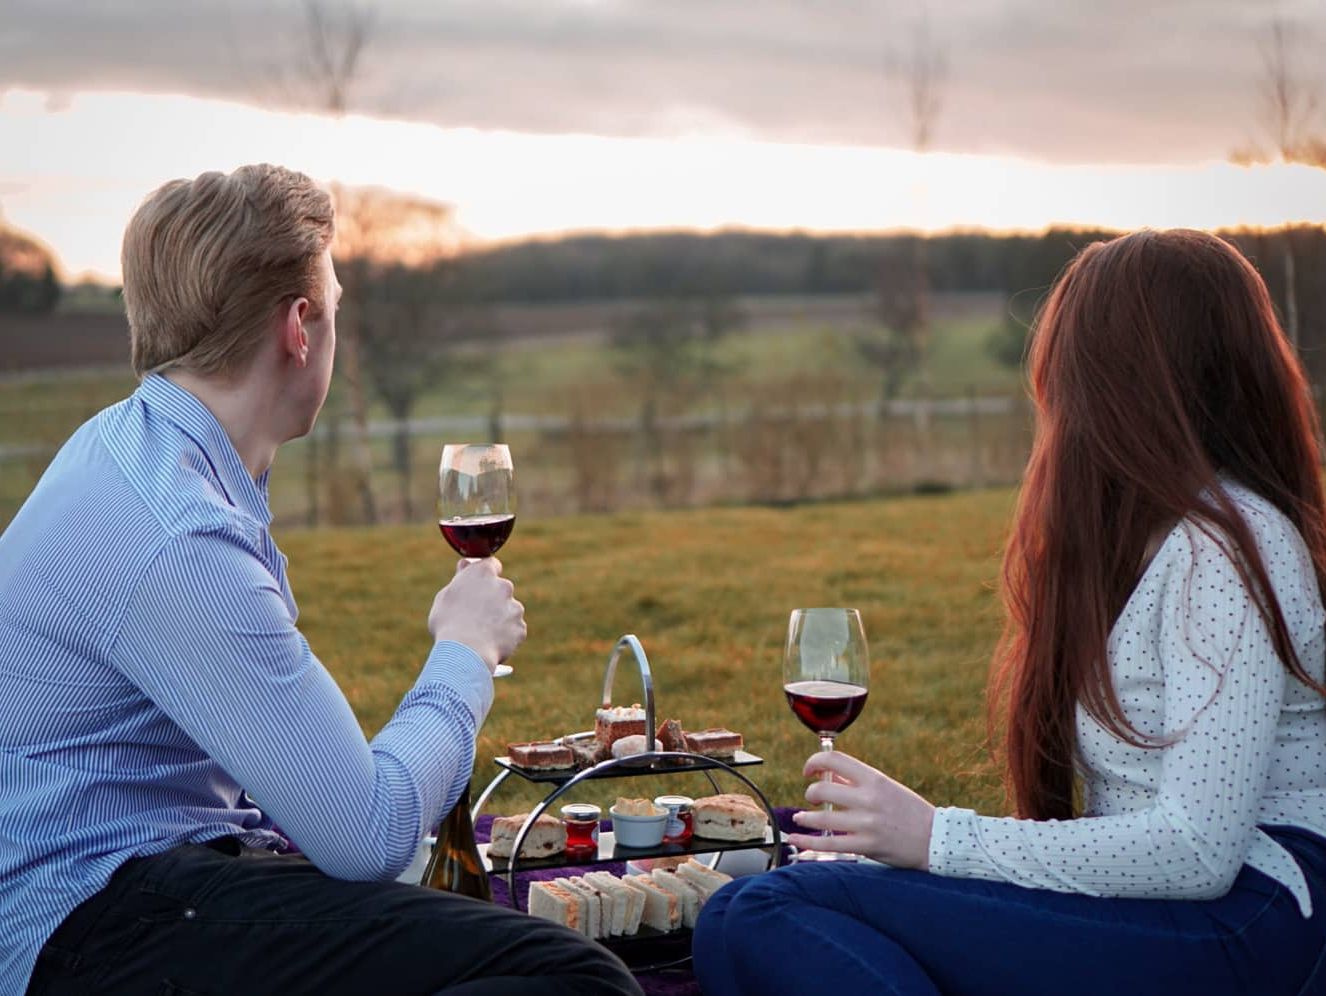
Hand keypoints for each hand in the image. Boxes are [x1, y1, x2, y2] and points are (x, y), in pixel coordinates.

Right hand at [427, 557, 526, 672]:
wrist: (465, 653)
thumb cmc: (448, 624)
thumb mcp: (445, 597)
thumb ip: (460, 579)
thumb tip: (466, 565)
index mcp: (483, 573)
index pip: (491, 564)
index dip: (485, 575)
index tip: (479, 584)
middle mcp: (503, 586)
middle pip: (501, 589)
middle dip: (493, 599)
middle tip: (477, 615)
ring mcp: (514, 607)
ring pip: (509, 611)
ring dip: (500, 619)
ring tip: (481, 634)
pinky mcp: (520, 627)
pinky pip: (513, 630)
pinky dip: (505, 636)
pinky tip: (490, 644)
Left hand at [786, 750, 935, 868]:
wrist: (936, 839)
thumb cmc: (910, 811)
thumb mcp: (887, 787)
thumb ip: (858, 782)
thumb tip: (829, 775)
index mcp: (874, 779)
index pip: (835, 760)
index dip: (814, 762)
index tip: (809, 771)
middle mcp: (869, 799)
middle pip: (822, 790)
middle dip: (810, 793)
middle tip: (811, 798)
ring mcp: (866, 824)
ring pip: (821, 818)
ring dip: (804, 818)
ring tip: (800, 818)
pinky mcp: (866, 846)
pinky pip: (829, 844)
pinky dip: (807, 841)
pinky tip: (797, 838)